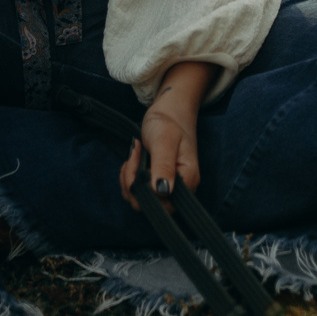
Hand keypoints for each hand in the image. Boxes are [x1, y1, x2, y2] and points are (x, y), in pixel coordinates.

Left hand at [119, 61, 209, 206]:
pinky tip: (134, 159)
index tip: (140, 159)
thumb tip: (162, 190)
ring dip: (129, 178)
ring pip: (139, 199)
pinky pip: (136, 191)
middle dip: (133, 182)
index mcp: (187, 179)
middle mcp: (179, 188)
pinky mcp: (156, 183)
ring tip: (135, 154)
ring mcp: (167, 186)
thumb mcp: (165, 140)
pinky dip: (129, 176)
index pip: (163, 204)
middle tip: (135, 155)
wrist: (170, 110)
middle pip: (149, 205)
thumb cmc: (170, 122)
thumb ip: (164, 165)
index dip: (144, 189)